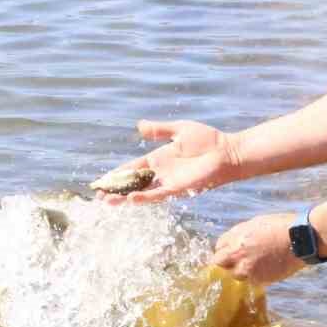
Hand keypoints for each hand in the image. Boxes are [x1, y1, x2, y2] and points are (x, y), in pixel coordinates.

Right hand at [99, 119, 242, 204]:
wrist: (227, 152)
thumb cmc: (208, 140)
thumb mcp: (179, 130)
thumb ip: (159, 130)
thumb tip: (139, 125)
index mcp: (158, 159)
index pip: (132, 168)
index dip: (117, 174)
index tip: (102, 180)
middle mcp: (160, 173)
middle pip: (133, 183)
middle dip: (115, 189)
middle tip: (98, 194)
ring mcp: (168, 182)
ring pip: (141, 192)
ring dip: (124, 197)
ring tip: (107, 201)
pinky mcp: (178, 189)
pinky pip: (157, 195)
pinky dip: (144, 198)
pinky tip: (130, 199)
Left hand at [210, 213, 305, 286]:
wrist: (301, 239)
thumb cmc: (280, 227)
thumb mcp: (255, 224)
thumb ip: (239, 235)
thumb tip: (231, 243)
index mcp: (236, 238)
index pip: (218, 247)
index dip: (224, 248)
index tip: (230, 249)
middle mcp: (238, 255)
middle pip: (219, 263)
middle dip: (226, 261)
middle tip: (237, 259)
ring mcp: (248, 269)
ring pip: (235, 274)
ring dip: (241, 270)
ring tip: (256, 262)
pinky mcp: (260, 280)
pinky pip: (251, 280)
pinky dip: (255, 276)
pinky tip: (266, 267)